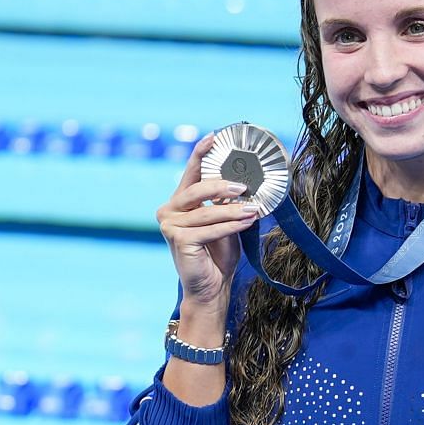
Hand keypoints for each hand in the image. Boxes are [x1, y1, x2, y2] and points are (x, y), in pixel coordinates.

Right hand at [156, 132, 256, 314]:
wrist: (211, 287)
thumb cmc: (218, 254)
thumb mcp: (225, 221)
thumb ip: (226, 203)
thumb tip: (243, 184)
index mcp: (178, 202)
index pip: (190, 173)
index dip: (200, 153)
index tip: (215, 137)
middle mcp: (169, 211)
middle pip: (196, 190)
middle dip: (222, 186)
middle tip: (244, 187)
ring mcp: (170, 226)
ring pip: (207, 212)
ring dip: (233, 211)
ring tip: (254, 209)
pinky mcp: (177, 240)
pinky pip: (209, 229)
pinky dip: (230, 226)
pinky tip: (247, 221)